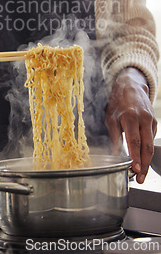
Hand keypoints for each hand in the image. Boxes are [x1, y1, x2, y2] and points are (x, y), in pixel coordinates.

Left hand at [105, 67, 157, 182]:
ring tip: (141, 173)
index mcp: (130, 117)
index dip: (136, 157)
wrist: (131, 86)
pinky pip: (151, 138)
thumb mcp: (110, 117)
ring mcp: (151, 121)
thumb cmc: (118, 102)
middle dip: (144, 165)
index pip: (134, 141)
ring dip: (147, 160)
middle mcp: (143, 119)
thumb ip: (114, 136)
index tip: (135, 170)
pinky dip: (147, 150)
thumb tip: (114, 154)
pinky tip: (142, 158)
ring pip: (150, 145)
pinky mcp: (155, 122)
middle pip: (146, 147)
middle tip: (140, 179)